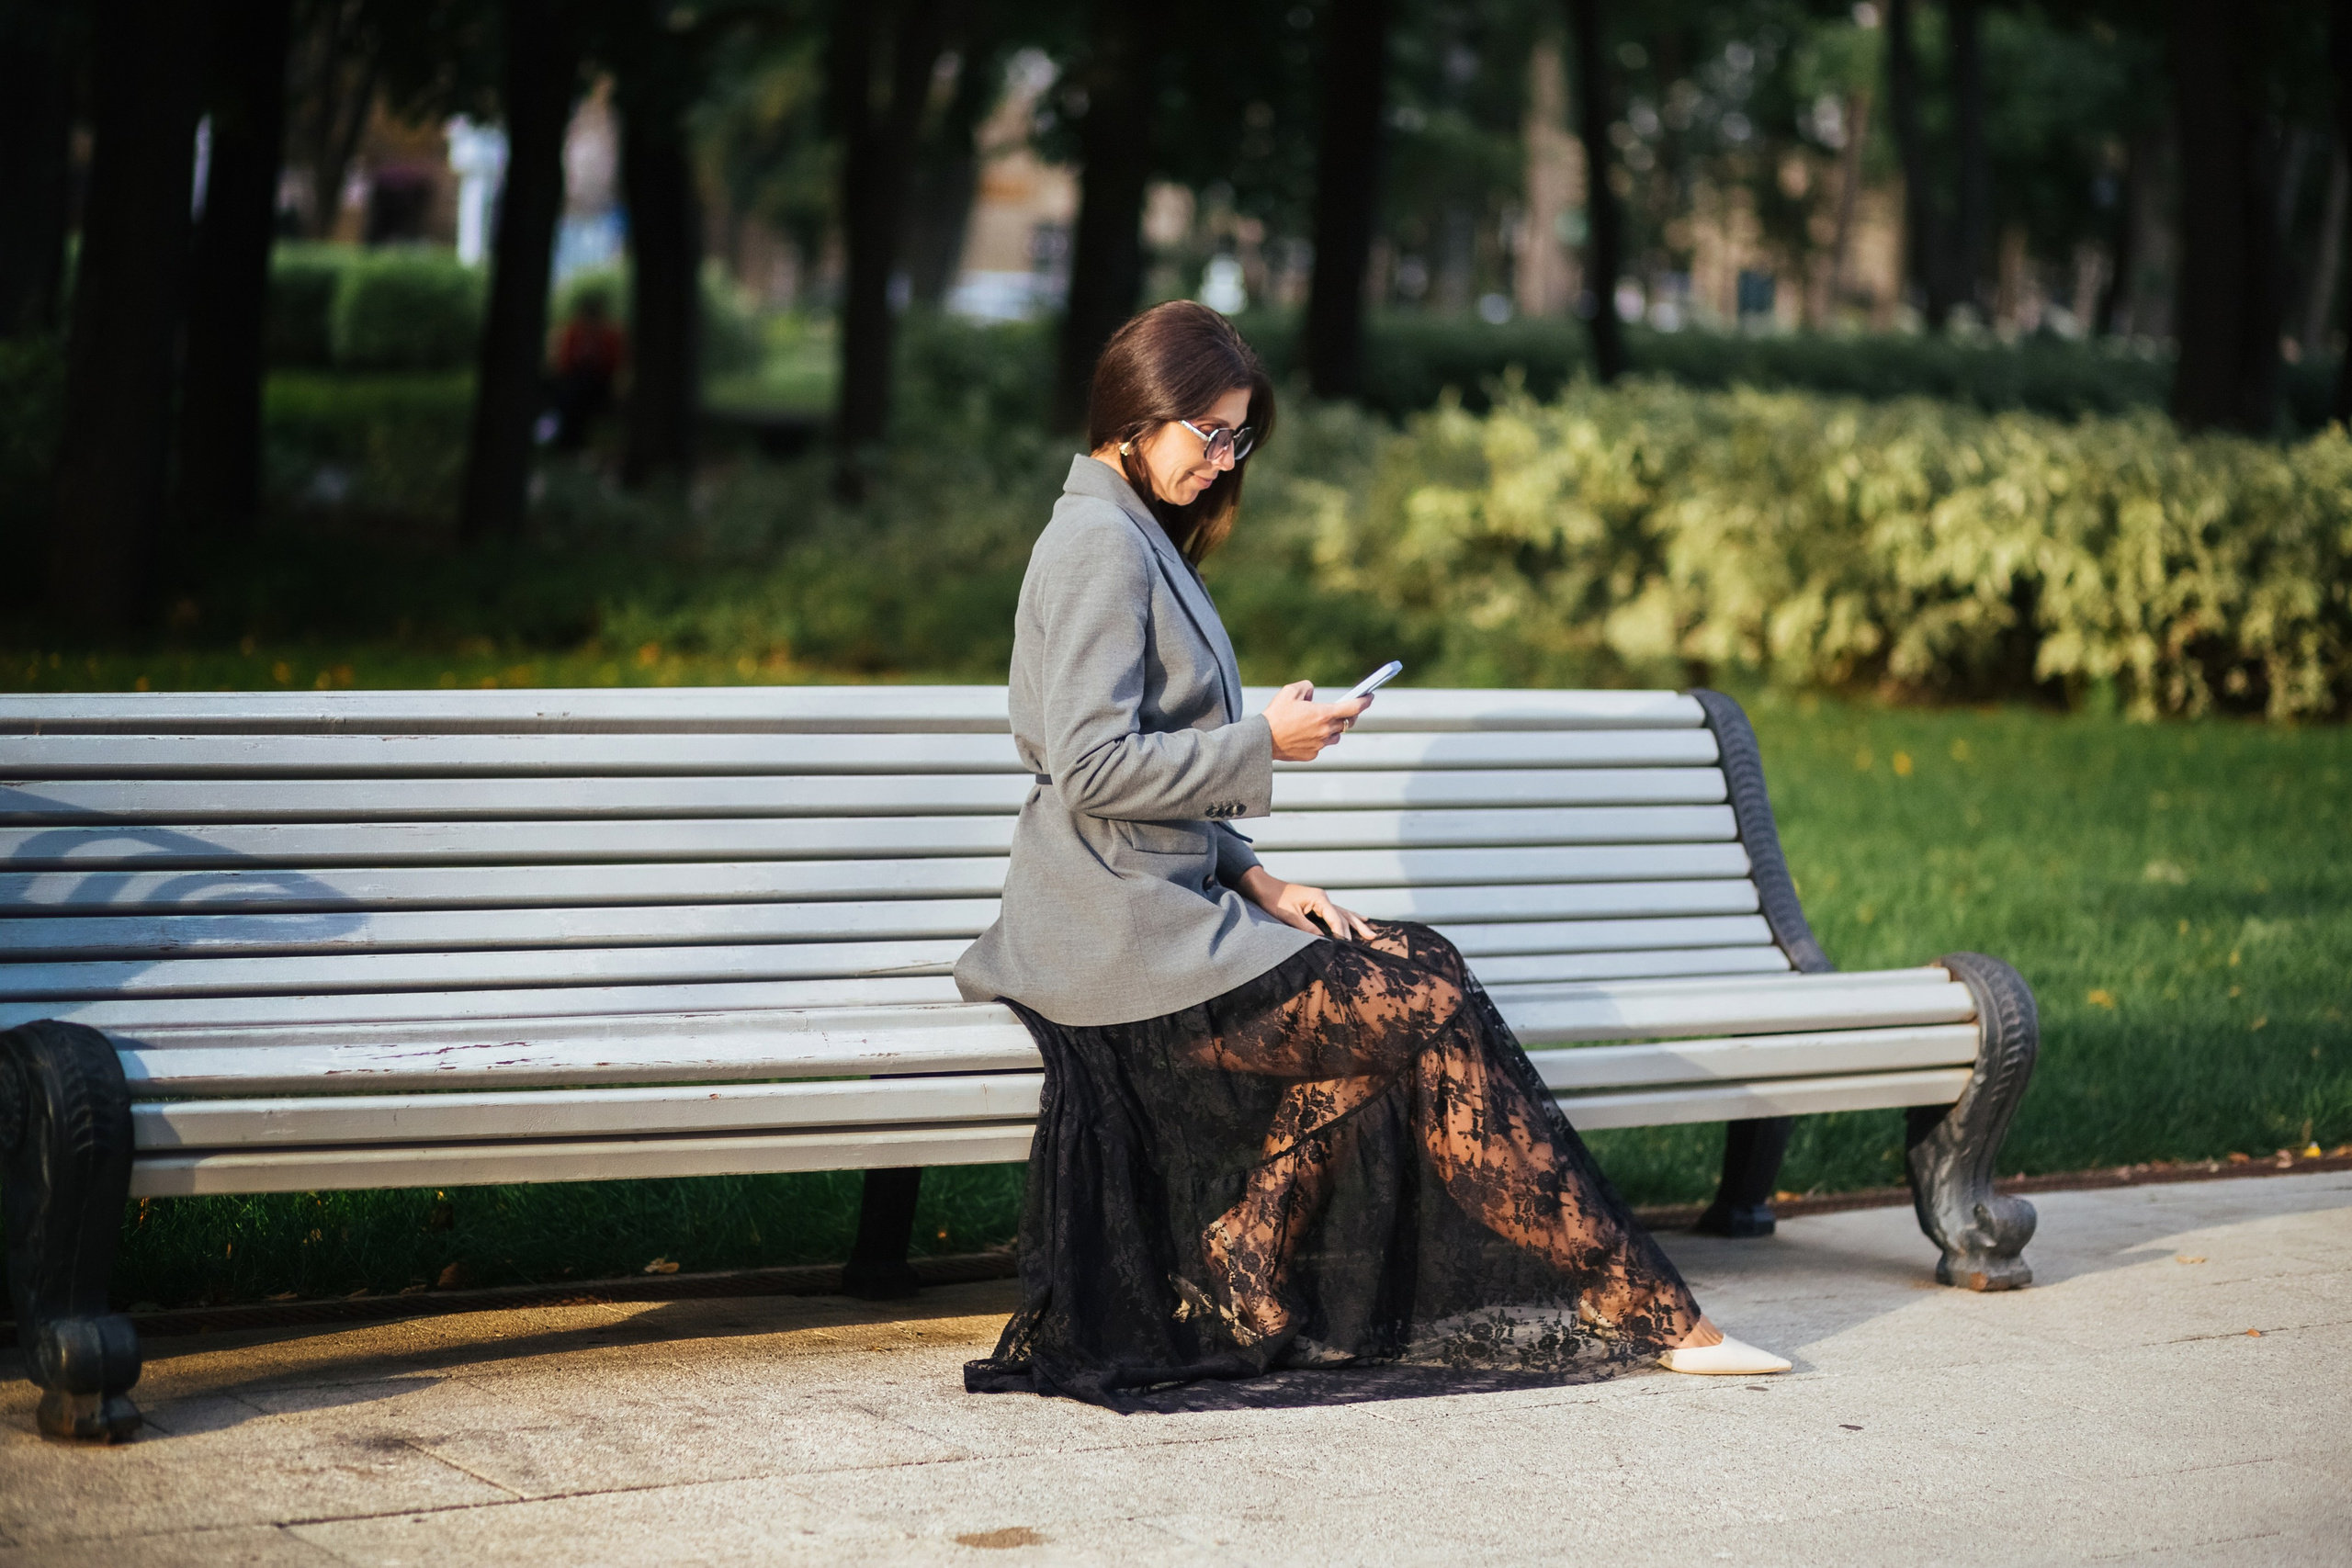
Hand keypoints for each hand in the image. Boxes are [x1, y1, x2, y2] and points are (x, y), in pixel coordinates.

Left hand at [1238, 868, 1375, 940]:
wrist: (1262, 887)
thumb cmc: (1273, 900)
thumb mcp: (1290, 917)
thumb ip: (1308, 929)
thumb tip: (1325, 941)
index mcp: (1319, 898)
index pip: (1336, 919)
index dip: (1342, 934)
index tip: (1347, 947)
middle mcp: (1323, 897)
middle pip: (1344, 916)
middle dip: (1356, 929)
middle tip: (1371, 939)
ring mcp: (1321, 899)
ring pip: (1343, 913)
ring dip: (1357, 923)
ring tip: (1371, 932)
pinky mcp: (1316, 903)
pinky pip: (1336, 912)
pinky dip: (1348, 917)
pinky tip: (1359, 918)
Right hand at [1261, 679, 1371, 761]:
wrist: (1262, 740)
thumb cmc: (1275, 714)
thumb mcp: (1290, 691)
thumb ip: (1307, 687)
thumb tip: (1313, 695)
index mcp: (1323, 714)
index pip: (1353, 707)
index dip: (1365, 701)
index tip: (1370, 697)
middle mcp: (1325, 731)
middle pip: (1346, 723)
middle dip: (1349, 715)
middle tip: (1347, 709)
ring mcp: (1320, 745)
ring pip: (1335, 736)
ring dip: (1333, 729)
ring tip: (1323, 722)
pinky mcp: (1312, 755)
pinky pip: (1321, 746)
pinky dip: (1318, 739)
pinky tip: (1306, 735)